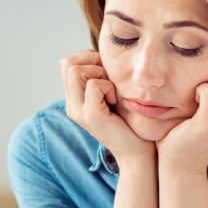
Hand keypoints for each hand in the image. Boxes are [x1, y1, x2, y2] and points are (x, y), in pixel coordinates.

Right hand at [60, 50, 154, 164]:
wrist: (140, 153)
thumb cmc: (132, 122)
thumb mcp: (113, 94)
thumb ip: (103, 78)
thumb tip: (104, 54)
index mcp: (75, 100)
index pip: (67, 63)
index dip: (88, 58)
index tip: (107, 72)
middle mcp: (72, 105)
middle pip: (68, 63)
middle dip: (93, 62)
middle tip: (110, 79)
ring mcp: (78, 111)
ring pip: (76, 70)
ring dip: (100, 73)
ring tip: (113, 91)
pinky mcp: (91, 116)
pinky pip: (94, 85)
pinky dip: (109, 86)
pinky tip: (117, 100)